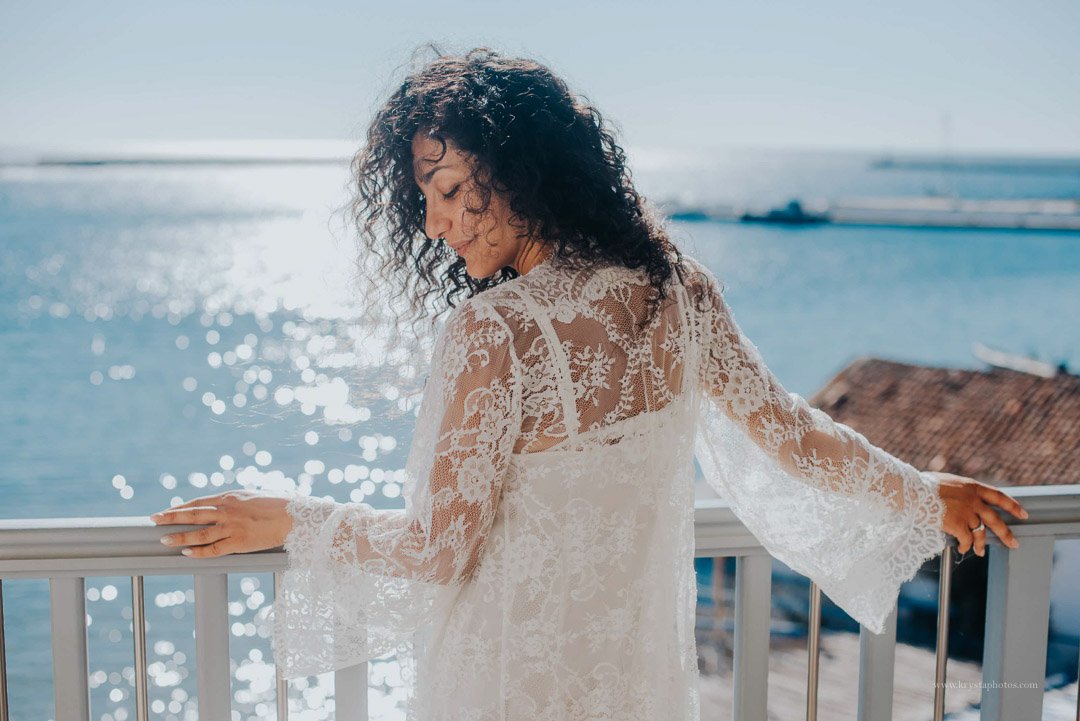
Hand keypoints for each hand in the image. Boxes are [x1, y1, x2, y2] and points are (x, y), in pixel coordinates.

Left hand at [149, 490, 294, 557]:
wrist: (295, 517)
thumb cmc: (279, 505)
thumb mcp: (254, 496)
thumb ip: (237, 500)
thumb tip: (226, 503)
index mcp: (230, 497)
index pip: (199, 502)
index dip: (181, 507)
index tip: (167, 510)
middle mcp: (227, 510)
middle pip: (193, 514)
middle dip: (171, 516)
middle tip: (154, 519)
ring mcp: (232, 527)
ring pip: (199, 533)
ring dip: (179, 536)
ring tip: (163, 539)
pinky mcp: (239, 543)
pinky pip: (214, 549)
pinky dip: (199, 551)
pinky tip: (187, 552)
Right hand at [929, 471, 1028, 556]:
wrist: (913, 491)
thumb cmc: (922, 485)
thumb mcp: (945, 482)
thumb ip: (957, 490)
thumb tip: (957, 497)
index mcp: (971, 486)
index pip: (998, 496)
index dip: (1012, 505)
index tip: (1023, 513)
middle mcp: (973, 500)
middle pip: (995, 519)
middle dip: (1006, 533)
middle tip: (1014, 543)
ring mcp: (967, 513)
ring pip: (980, 532)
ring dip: (980, 544)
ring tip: (980, 552)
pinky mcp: (958, 525)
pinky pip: (966, 540)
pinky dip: (965, 546)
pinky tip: (962, 549)